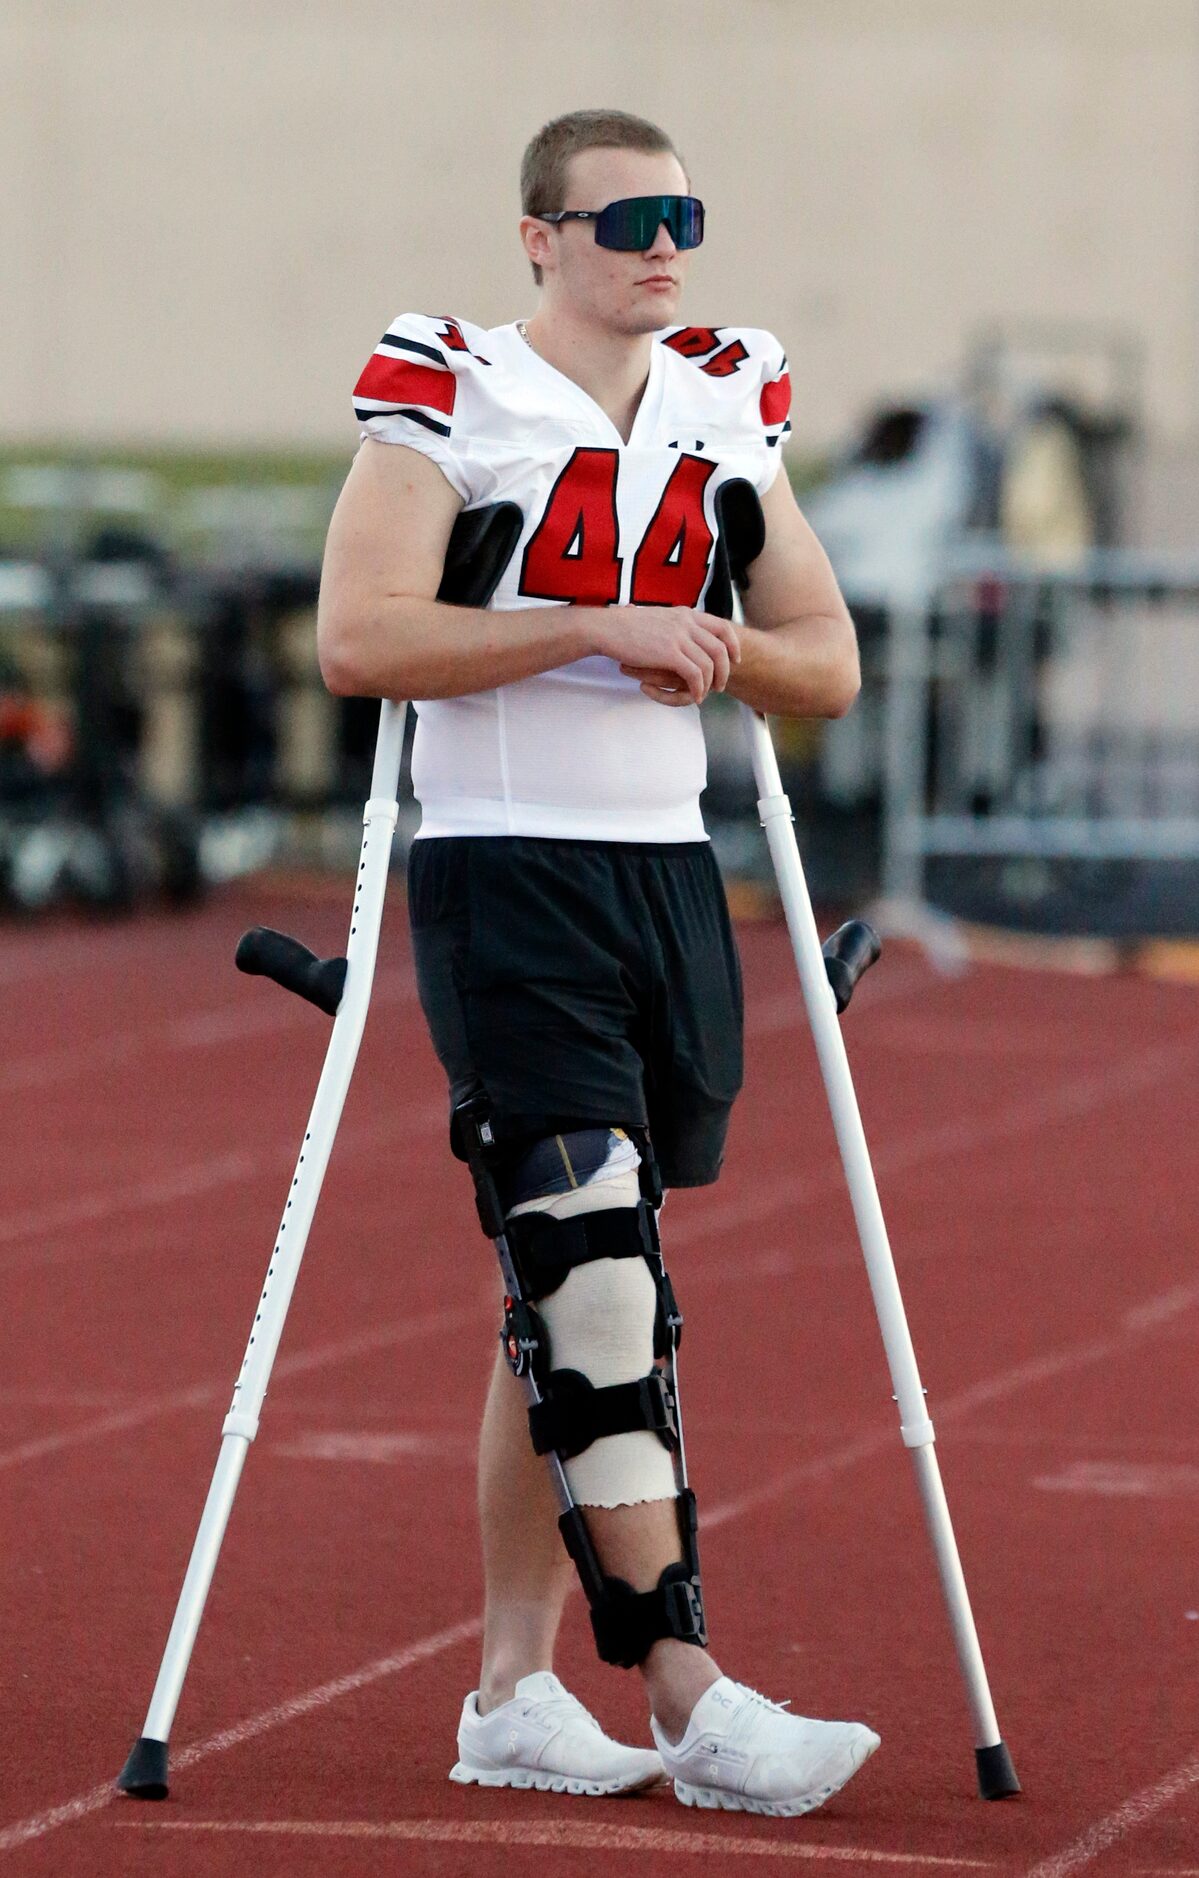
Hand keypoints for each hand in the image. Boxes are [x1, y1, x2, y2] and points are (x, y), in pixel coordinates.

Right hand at [589, 607, 740, 705]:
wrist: (607, 628)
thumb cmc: (626, 626)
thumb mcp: (658, 618)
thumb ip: (674, 625)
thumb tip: (682, 634)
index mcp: (686, 614)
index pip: (722, 626)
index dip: (733, 645)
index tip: (734, 659)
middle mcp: (686, 623)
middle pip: (720, 648)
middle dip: (725, 670)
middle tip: (720, 685)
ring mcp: (679, 638)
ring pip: (710, 664)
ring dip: (711, 683)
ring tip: (705, 694)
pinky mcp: (669, 654)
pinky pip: (695, 675)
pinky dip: (698, 688)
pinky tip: (695, 696)